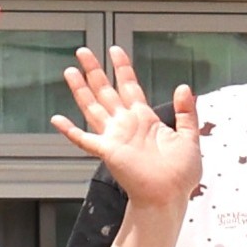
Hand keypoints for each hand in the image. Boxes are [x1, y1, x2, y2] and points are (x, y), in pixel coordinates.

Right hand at [51, 44, 200, 212]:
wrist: (170, 196)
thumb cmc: (180, 174)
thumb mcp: (189, 138)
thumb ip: (187, 113)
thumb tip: (184, 87)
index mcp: (145, 120)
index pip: (130, 87)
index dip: (122, 68)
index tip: (115, 50)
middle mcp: (126, 125)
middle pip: (106, 91)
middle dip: (95, 70)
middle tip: (83, 51)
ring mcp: (114, 137)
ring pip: (93, 107)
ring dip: (81, 89)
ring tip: (70, 70)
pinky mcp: (107, 152)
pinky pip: (84, 139)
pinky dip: (69, 130)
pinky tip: (57, 119)